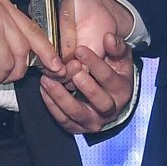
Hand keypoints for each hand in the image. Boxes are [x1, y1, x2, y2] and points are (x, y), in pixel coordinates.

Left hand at [38, 0, 135, 132]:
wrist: (110, 97)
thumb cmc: (113, 71)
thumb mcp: (119, 58)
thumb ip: (116, 47)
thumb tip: (109, 37)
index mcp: (122, 90)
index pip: (109, 79)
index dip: (95, 63)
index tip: (79, 49)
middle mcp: (111, 110)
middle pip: (100, 102)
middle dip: (86, 87)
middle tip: (70, 71)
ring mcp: (94, 122)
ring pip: (78, 114)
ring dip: (61, 97)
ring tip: (47, 80)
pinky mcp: (79, 128)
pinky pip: (64, 120)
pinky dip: (52, 106)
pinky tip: (44, 90)